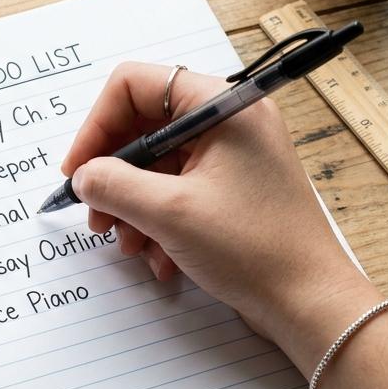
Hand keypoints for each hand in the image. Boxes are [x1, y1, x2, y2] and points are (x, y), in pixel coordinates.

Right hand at [63, 62, 381, 373]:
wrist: (309, 303)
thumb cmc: (255, 249)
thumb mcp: (169, 213)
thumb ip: (113, 185)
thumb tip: (82, 177)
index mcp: (223, 106)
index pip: (136, 86)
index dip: (97, 126)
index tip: (78, 171)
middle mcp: (229, 122)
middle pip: (142, 128)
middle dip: (113, 176)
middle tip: (96, 216)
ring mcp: (231, 157)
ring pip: (155, 166)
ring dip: (132, 207)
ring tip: (129, 245)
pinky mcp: (230, 191)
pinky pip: (175, 192)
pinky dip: (157, 223)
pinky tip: (159, 258)